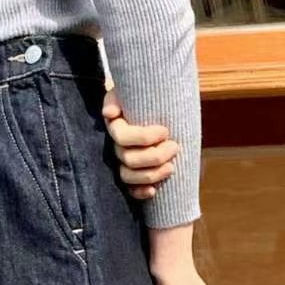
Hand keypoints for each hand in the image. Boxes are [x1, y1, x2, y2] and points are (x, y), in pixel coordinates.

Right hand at [102, 84, 178, 199]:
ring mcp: (123, 163)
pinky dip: (141, 193)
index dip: (144, 137)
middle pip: (129, 159)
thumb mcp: (130, 91)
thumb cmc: (144, 98)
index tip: (165, 131)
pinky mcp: (132, 177)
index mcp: (117, 127)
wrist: (155, 107)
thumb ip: (116, 97)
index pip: (123, 137)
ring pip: (128, 176)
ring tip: (172, 167)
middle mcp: (118, 147)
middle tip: (175, 147)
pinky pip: (129, 191)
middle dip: (155, 156)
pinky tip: (154, 191)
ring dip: (152, 175)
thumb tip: (109, 113)